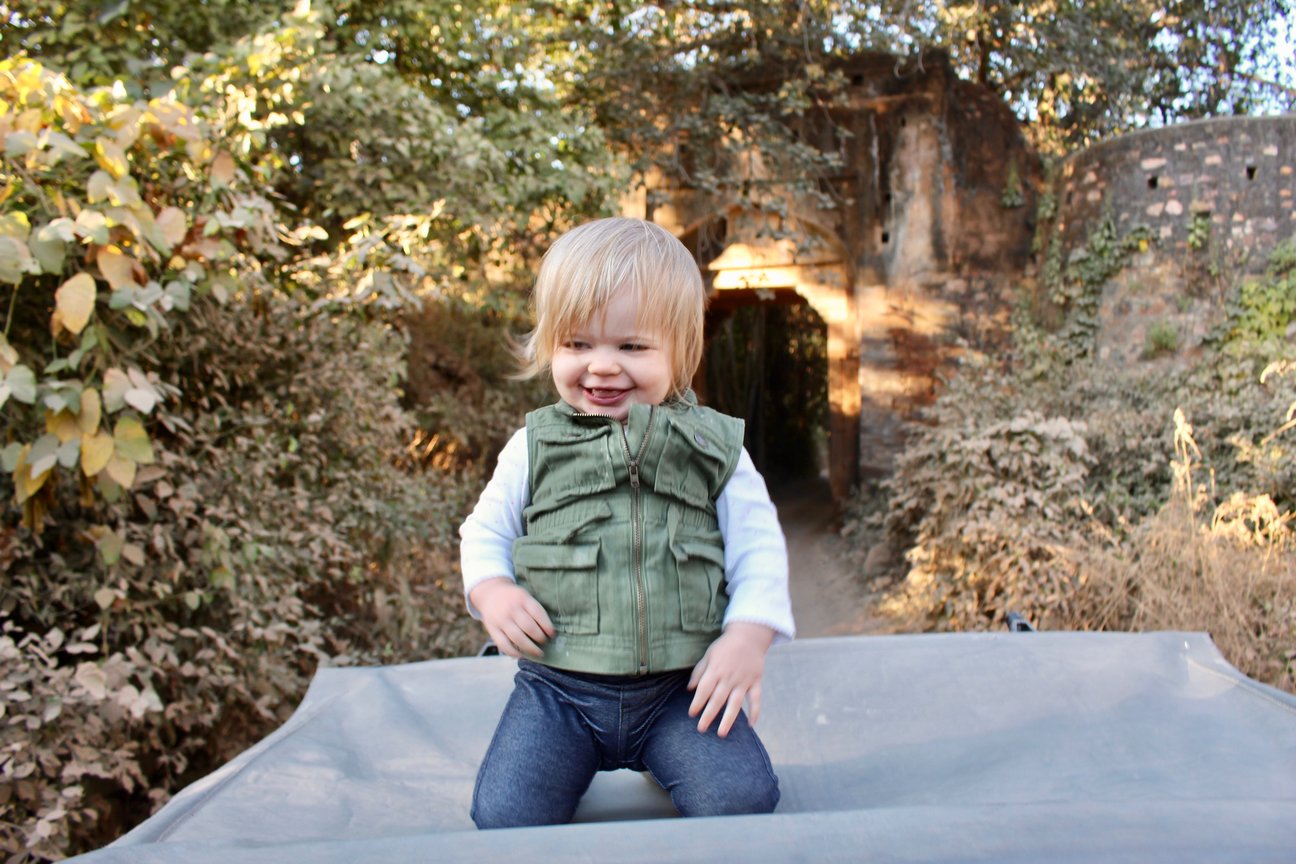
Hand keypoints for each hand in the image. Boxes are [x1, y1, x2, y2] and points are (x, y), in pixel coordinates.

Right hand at [469, 577, 554, 658]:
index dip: (547, 626)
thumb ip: (534, 609)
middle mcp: (511, 609)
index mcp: (522, 598)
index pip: (538, 613)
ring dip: (530, 648)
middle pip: (529, 627)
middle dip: (540, 638)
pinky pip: (503, 644)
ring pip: (517, 638)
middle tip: (545, 642)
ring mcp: (501, 620)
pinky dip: (513, 652)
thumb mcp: (524, 595)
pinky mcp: (492, 629)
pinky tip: (521, 655)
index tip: (552, 634)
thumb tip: (548, 630)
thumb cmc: (513, 597)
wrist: (490, 593)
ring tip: (538, 653)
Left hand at [687, 622, 774, 737]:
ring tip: (722, 733)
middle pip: (717, 699)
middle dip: (709, 715)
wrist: (749, 635)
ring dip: (728, 719)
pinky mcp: (756, 681)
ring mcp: (744, 681)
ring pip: (736, 703)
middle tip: (701, 729)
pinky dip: (755, 711)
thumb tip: (689, 689)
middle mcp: (729, 677)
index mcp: (716, 670)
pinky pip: (756, 698)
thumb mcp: (708, 654)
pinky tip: (751, 725)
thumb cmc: (725, 646)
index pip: (704, 689)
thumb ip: (699, 671)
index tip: (692, 714)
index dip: (697, 702)